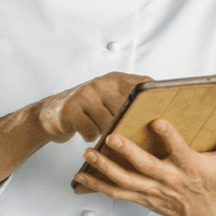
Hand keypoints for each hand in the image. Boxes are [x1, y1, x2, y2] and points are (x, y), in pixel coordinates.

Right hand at [0, 72, 151, 215]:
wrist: (50, 115)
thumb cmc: (87, 111)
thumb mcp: (108, 99)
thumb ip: (129, 102)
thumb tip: (162, 120)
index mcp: (115, 79)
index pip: (141, 83)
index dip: (153, 96)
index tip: (165, 111)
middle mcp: (101, 83)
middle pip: (126, 107)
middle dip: (131, 124)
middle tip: (135, 135)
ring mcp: (86, 94)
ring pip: (109, 122)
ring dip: (109, 134)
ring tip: (105, 135)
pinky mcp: (72, 110)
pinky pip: (91, 131)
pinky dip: (91, 137)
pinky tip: (88, 135)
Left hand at [73, 117, 215, 215]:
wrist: (204, 215)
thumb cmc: (214, 182)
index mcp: (190, 168)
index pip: (179, 150)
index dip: (169, 137)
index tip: (157, 121)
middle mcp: (170, 181)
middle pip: (146, 167)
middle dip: (127, 153)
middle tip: (111, 137)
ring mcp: (153, 192)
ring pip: (125, 181)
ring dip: (104, 168)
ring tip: (88, 153)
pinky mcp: (142, 198)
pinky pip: (117, 193)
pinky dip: (98, 185)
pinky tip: (82, 174)